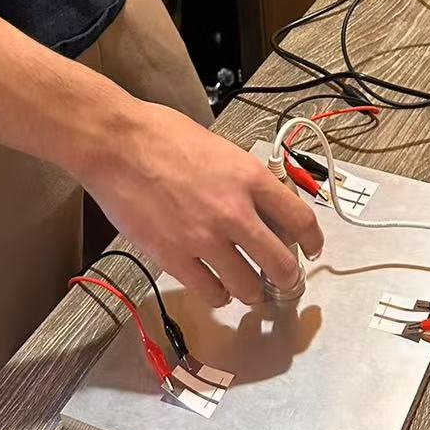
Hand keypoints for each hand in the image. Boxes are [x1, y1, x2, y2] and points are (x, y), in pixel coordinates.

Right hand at [76, 100, 325, 306]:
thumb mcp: (219, 147)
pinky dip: (219, 295)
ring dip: (252, 292)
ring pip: (247, 287)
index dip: (313, 242)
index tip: (311, 250)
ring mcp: (205, 239)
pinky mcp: (174, 258)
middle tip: (283, 280)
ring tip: (248, 289)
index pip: (300, 220)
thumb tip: (262, 204)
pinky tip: (216, 288)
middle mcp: (235, 212)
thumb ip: (243, 178)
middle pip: (280, 263)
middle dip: (287, 278)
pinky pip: (210, 292)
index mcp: (250, 177)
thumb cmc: (162, 135)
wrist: (117, 144)